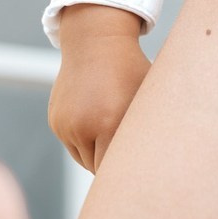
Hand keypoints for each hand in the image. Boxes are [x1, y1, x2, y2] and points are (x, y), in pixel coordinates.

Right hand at [49, 4, 149, 171]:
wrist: (96, 40)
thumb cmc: (131, 69)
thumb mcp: (146, 97)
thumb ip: (149, 130)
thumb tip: (161, 159)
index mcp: (108, 123)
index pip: (115, 169)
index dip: (128, 174)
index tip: (141, 178)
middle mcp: (81, 128)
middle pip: (99, 168)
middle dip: (115, 162)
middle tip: (133, 155)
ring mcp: (65, 125)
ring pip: (84, 158)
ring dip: (99, 152)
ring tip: (114, 127)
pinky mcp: (56, 121)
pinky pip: (73, 144)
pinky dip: (86, 139)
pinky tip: (98, 117)